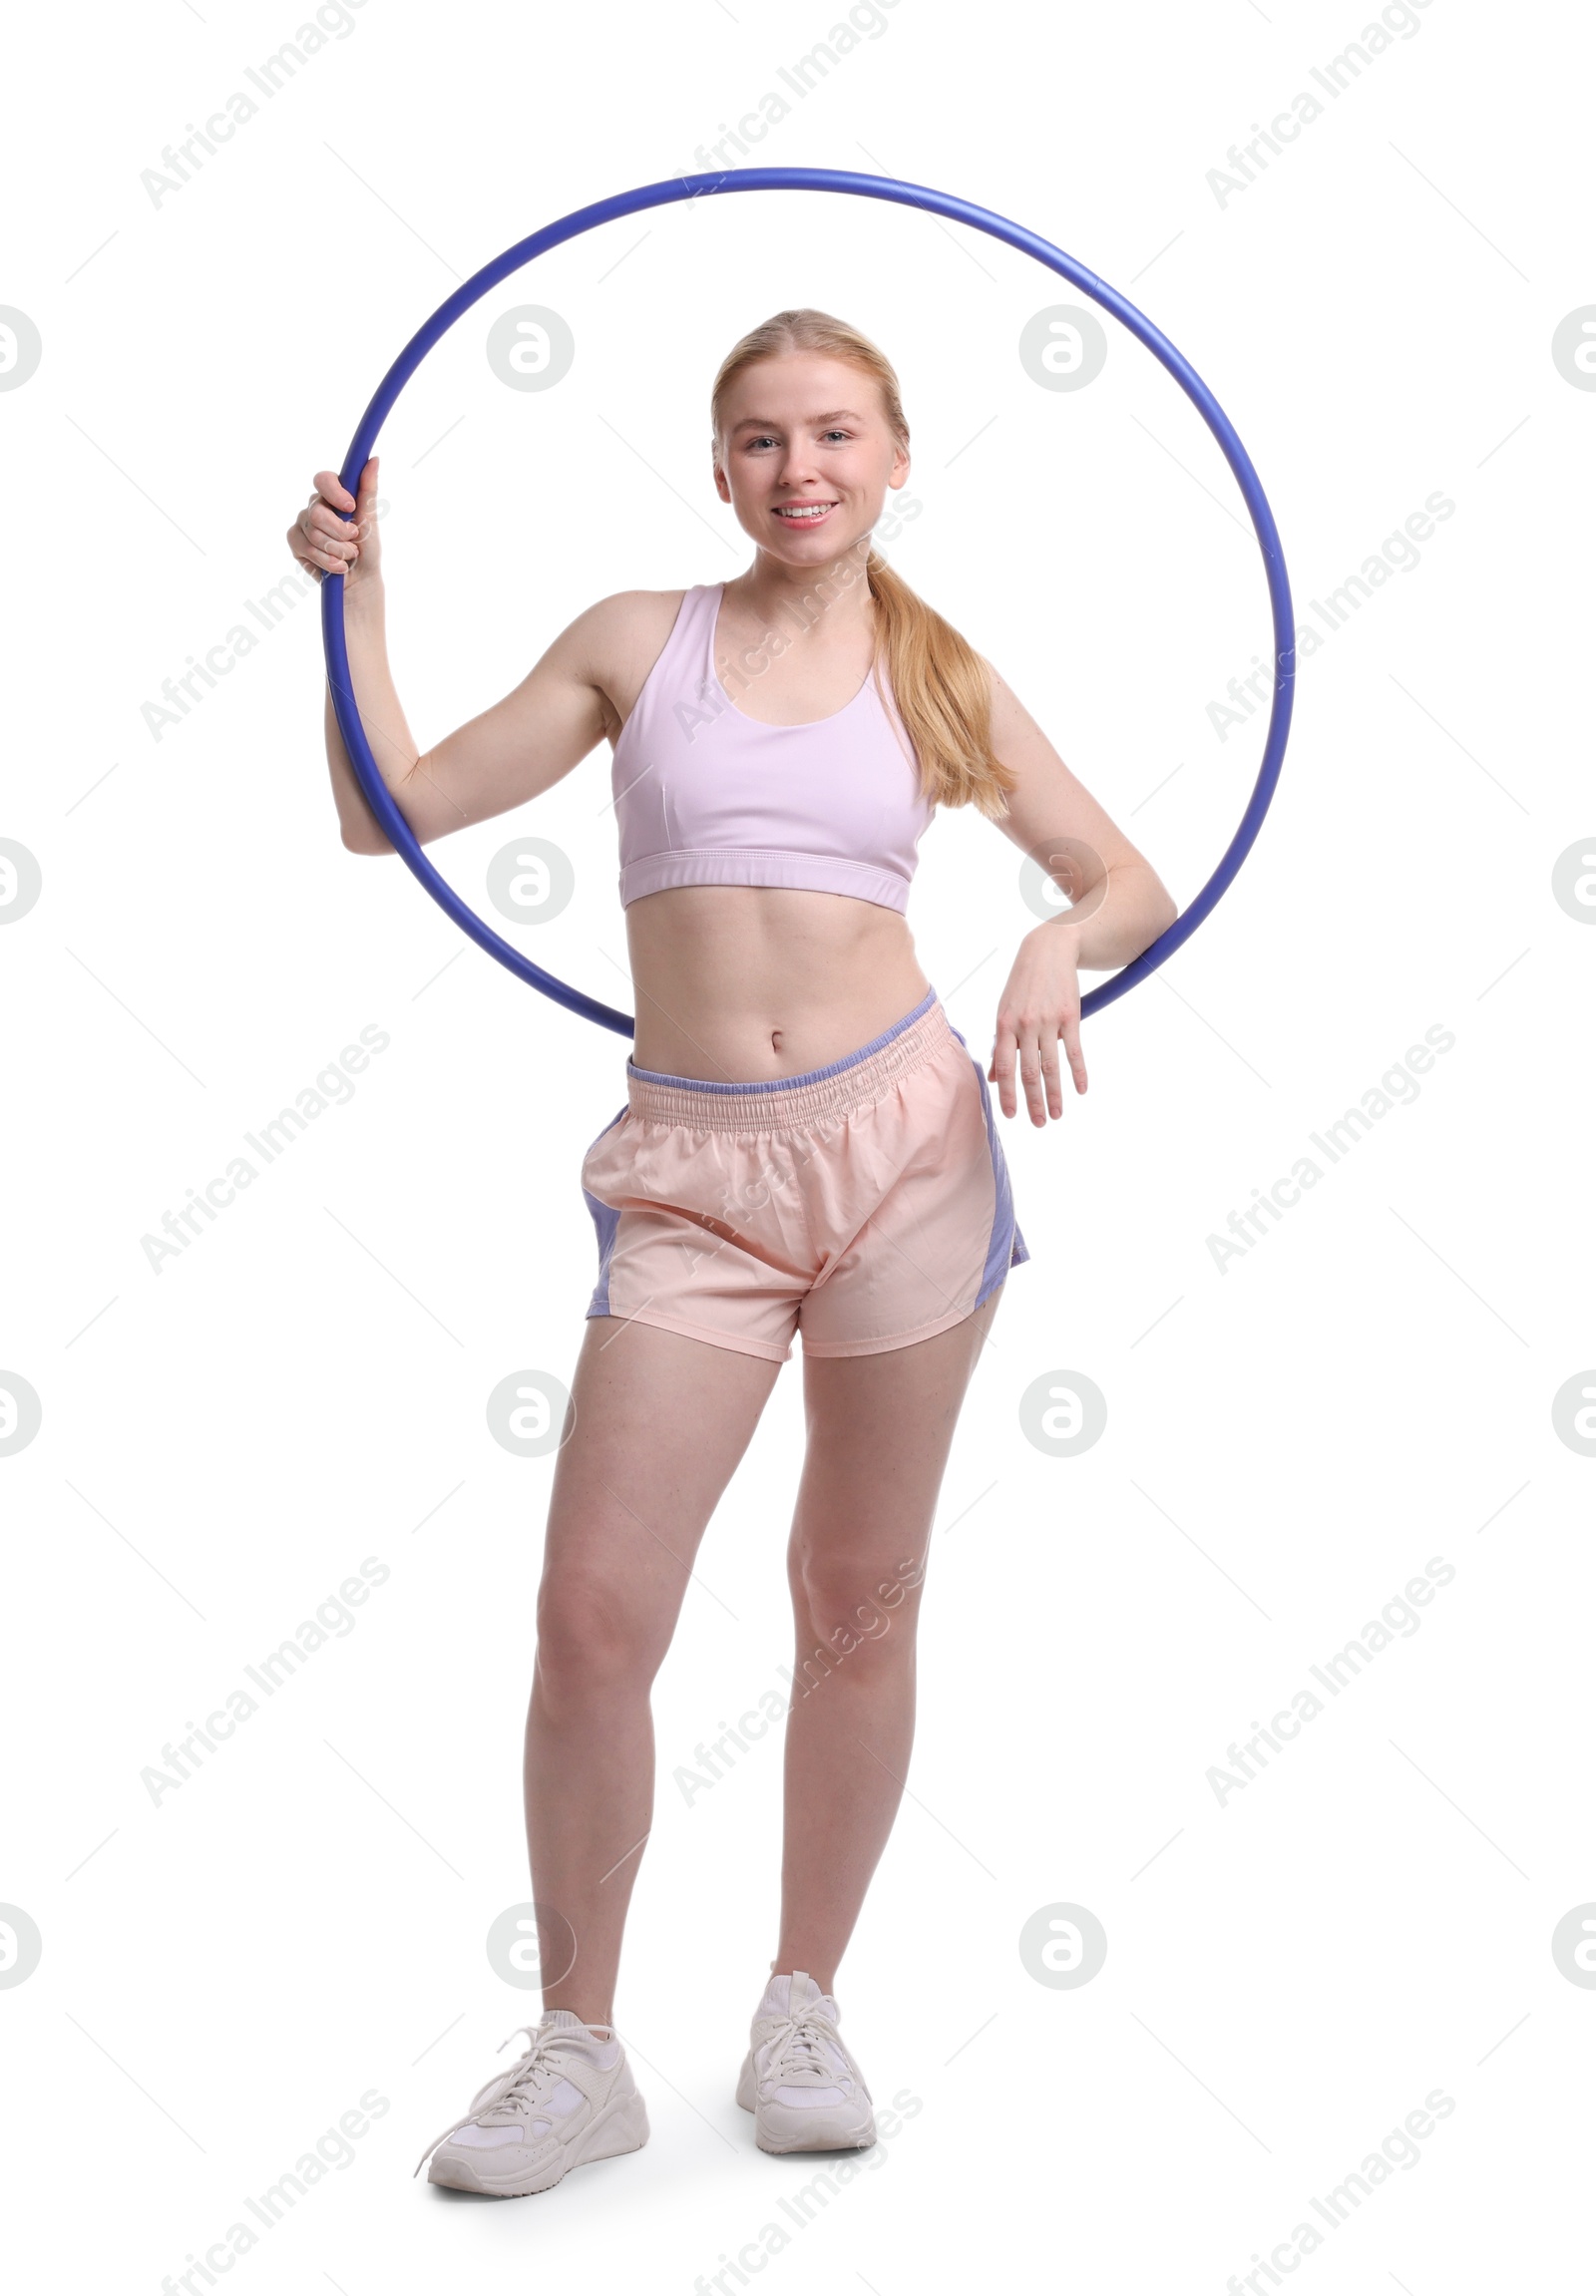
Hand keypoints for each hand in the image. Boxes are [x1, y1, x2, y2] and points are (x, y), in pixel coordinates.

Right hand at [287, 458, 381, 594]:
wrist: (360, 580)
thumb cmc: (367, 549)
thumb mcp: (370, 518)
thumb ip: (368, 489)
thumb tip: (374, 459)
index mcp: (333, 495)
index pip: (323, 480)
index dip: (334, 492)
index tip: (350, 507)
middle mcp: (315, 506)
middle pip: (317, 511)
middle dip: (340, 532)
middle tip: (354, 540)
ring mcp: (303, 523)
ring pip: (313, 532)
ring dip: (337, 549)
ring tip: (348, 556)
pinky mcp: (295, 542)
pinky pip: (305, 547)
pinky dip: (326, 560)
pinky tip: (336, 566)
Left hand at [988, 924, 1086, 1123]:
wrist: (1048, 949)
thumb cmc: (1022, 985)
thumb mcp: (1004, 1010)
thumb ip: (1000, 1043)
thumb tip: (994, 1077)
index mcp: (1004, 1025)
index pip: (1004, 1066)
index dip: (1008, 1093)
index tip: (1011, 1115)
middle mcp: (1025, 1025)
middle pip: (1029, 1071)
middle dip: (1033, 1101)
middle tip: (1039, 1123)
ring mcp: (1048, 1021)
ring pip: (1051, 1065)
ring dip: (1056, 1093)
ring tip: (1058, 1114)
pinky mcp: (1070, 1016)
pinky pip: (1074, 1050)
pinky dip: (1078, 1071)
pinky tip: (1081, 1089)